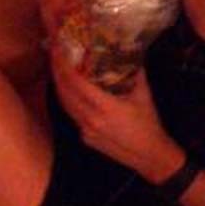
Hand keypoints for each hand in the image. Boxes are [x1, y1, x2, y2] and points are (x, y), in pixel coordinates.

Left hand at [50, 44, 183, 182]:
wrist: (150, 156)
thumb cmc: (149, 125)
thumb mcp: (144, 95)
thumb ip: (136, 72)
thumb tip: (132, 52)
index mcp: (105, 107)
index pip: (76, 82)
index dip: (64, 65)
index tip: (59, 49)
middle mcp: (91, 119)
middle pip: (64, 92)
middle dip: (56, 71)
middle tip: (54, 53)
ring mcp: (86, 131)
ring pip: (65, 104)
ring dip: (59, 85)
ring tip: (57, 68)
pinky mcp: (86, 138)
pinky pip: (73, 115)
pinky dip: (68, 100)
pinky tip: (71, 90)